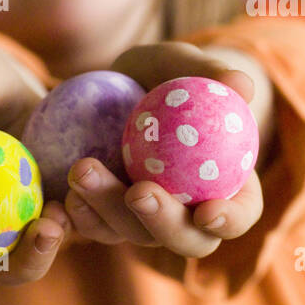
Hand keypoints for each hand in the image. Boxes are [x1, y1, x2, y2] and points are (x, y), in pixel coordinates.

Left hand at [60, 42, 266, 257]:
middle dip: (164, 224)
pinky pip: (93, 227)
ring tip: (83, 171)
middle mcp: (188, 212)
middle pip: (186, 240)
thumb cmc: (161, 75)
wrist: (112, 85)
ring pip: (132, 233)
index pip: (240, 214)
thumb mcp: (179, 64)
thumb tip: (240, 85)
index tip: (207, 211)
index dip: (230, 221)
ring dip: (107, 211)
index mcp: (226, 185)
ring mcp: (144, 219)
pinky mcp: (105, 216)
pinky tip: (63, 197)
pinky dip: (79, 216)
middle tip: (139, 194)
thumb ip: (209, 72)